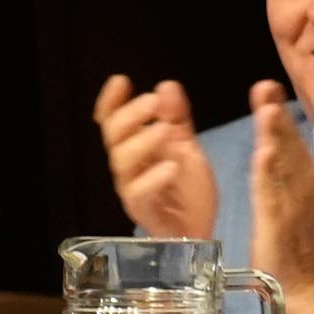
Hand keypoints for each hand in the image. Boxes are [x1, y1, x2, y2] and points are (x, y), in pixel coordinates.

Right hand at [90, 74, 215, 241]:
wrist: (201, 231)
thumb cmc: (188, 192)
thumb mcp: (187, 149)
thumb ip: (177, 120)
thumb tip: (166, 85)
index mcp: (136, 150)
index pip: (113, 122)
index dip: (112, 102)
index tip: (121, 81)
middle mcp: (129, 168)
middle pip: (114, 137)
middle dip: (130, 116)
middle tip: (152, 102)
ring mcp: (133, 189)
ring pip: (123, 163)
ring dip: (141, 142)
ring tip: (163, 130)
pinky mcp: (143, 211)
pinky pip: (140, 193)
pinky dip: (153, 178)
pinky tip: (171, 166)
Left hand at [244, 84, 313, 313]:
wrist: (303, 288)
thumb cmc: (292, 250)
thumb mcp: (289, 209)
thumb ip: (283, 182)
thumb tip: (275, 156)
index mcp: (300, 187)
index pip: (290, 147)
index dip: (279, 120)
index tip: (268, 91)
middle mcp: (300, 191)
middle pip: (289, 148)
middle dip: (276, 117)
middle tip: (266, 85)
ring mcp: (292, 207)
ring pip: (283, 166)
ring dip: (275, 136)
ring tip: (266, 108)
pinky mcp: (279, 225)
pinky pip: (273, 195)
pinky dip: (270, 173)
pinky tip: (263, 153)